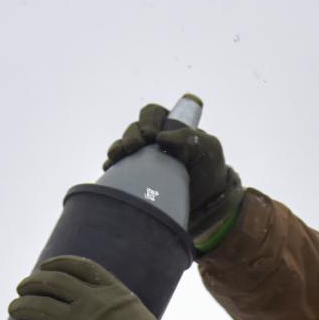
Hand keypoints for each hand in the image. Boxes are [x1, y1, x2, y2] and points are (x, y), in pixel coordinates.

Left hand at [1, 256, 179, 319]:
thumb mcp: (139, 318)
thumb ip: (120, 312)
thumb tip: (114, 317)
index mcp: (112, 292)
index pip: (79, 267)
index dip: (57, 264)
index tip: (44, 266)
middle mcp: (93, 302)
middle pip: (54, 283)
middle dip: (34, 282)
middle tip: (22, 287)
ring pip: (41, 308)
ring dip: (22, 306)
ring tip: (13, 308)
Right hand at [106, 102, 243, 247]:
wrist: (206, 205)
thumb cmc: (209, 171)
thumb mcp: (208, 149)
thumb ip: (190, 138)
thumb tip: (161, 139)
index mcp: (169, 126)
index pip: (152, 114)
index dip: (148, 120)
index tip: (150, 135)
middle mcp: (152, 139)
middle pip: (134, 128)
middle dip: (131, 135)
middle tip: (133, 147)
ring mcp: (142, 157)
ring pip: (123, 145)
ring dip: (118, 148)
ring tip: (116, 156)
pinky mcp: (134, 175)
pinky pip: (118, 166)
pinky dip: (112, 166)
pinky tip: (109, 168)